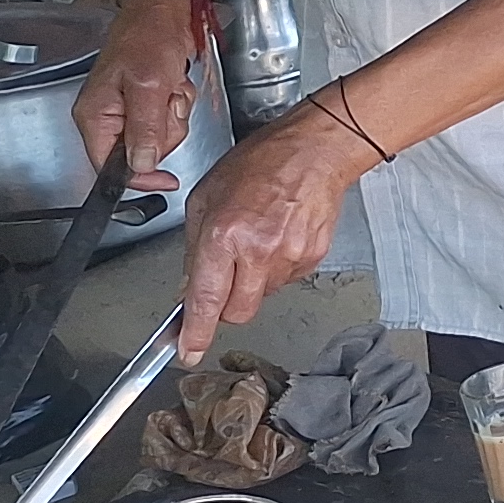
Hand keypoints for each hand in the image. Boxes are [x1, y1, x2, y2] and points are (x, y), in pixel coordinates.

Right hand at [73, 0, 207, 191]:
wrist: (165, 11)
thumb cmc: (148, 37)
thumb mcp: (148, 85)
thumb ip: (144, 128)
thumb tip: (141, 164)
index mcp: (95, 116)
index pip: (109, 167)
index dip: (139, 177)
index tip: (166, 181)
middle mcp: (107, 117)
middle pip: (140, 154)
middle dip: (163, 131)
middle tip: (166, 102)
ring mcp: (128, 110)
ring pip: (159, 138)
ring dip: (173, 115)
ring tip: (168, 88)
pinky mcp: (146, 103)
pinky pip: (168, 121)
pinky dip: (177, 105)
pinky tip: (173, 85)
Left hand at [170, 106, 374, 363]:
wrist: (315, 151)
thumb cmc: (260, 163)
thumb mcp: (206, 197)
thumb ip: (194, 247)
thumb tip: (191, 287)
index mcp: (224, 234)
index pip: (206, 298)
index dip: (195, 331)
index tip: (188, 351)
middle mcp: (258, 251)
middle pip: (238, 312)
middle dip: (225, 307)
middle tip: (225, 279)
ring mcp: (290, 257)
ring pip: (262, 296)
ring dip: (252, 282)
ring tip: (258, 240)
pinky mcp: (312, 257)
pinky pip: (287, 280)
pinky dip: (276, 268)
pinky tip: (278, 236)